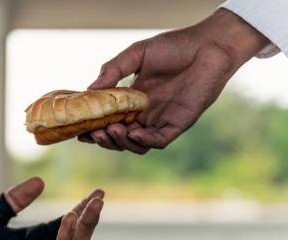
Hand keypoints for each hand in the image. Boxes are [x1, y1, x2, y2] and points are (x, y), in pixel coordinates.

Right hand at [82, 9, 268, 153]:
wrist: (208, 46)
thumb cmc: (175, 47)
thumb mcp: (137, 55)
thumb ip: (114, 70)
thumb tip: (90, 89)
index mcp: (134, 100)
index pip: (110, 121)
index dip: (95, 128)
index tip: (80, 130)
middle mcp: (146, 114)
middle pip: (120, 137)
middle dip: (105, 139)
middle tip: (94, 132)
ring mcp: (162, 121)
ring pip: (136, 145)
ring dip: (121, 142)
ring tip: (110, 130)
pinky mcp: (178, 125)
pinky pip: (158, 141)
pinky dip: (144, 142)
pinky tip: (133, 133)